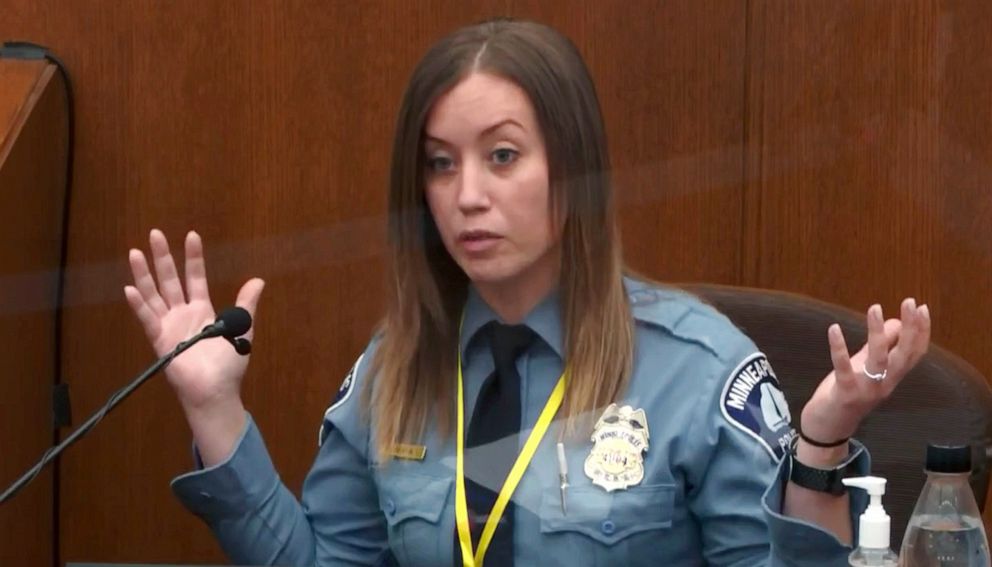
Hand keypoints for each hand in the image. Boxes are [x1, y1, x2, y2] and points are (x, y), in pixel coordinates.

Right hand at [124, 229, 264, 412]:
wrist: (216, 391)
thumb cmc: (228, 365)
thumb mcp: (242, 329)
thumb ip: (246, 304)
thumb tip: (258, 279)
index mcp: (202, 310)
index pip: (196, 277)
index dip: (194, 257)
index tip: (192, 235)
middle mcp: (182, 314)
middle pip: (170, 280)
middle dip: (163, 257)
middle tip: (155, 233)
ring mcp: (169, 326)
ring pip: (154, 294)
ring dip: (144, 274)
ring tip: (135, 252)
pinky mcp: (160, 340)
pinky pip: (148, 319)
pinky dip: (139, 305)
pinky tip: (130, 288)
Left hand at [800, 298, 930, 444]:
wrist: (828, 430)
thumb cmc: (847, 395)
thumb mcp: (866, 369)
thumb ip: (880, 348)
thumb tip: (895, 322)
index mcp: (892, 378)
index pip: (915, 354)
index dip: (922, 331)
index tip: (922, 308)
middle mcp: (884, 384)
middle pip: (904, 354)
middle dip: (911, 327)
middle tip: (910, 302)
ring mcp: (866, 390)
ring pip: (878, 359)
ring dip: (877, 332)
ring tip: (875, 308)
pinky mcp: (844, 393)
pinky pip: (843, 368)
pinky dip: (839, 348)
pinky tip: (834, 329)